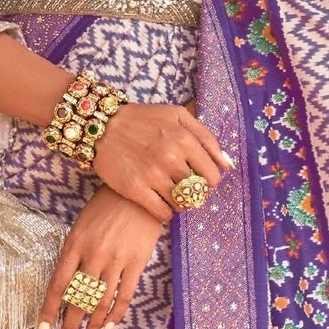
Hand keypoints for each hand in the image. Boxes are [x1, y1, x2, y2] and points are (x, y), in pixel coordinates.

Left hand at [41, 188, 167, 328]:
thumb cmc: (105, 207)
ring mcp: (116, 260)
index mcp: (74, 244)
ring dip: (93, 324)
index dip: (49, 311)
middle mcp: (93, 255)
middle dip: (70, 325)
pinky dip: (116, 314)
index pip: (57, 285)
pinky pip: (124, 295)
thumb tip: (66, 288)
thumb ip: (73, 255)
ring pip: (101, 301)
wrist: (139, 193)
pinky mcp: (137, 263)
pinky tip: (109, 325)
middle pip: (79, 299)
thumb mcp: (80, 226)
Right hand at [92, 100, 229, 223]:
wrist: (102, 125)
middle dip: (195, 191)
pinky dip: (165, 213)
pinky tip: (161, 205)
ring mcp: (153, 175)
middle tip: (185, 187)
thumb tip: (226, 163)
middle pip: (198, 190)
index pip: (213, 174)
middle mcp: (171, 158)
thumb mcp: (177, 115)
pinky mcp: (136, 189)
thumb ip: (205, 136)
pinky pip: (162, 213)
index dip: (209, 180)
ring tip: (173, 196)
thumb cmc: (142, 119)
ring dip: (181, 203)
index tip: (201, 179)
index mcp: (184, 139)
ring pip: (182, 203)